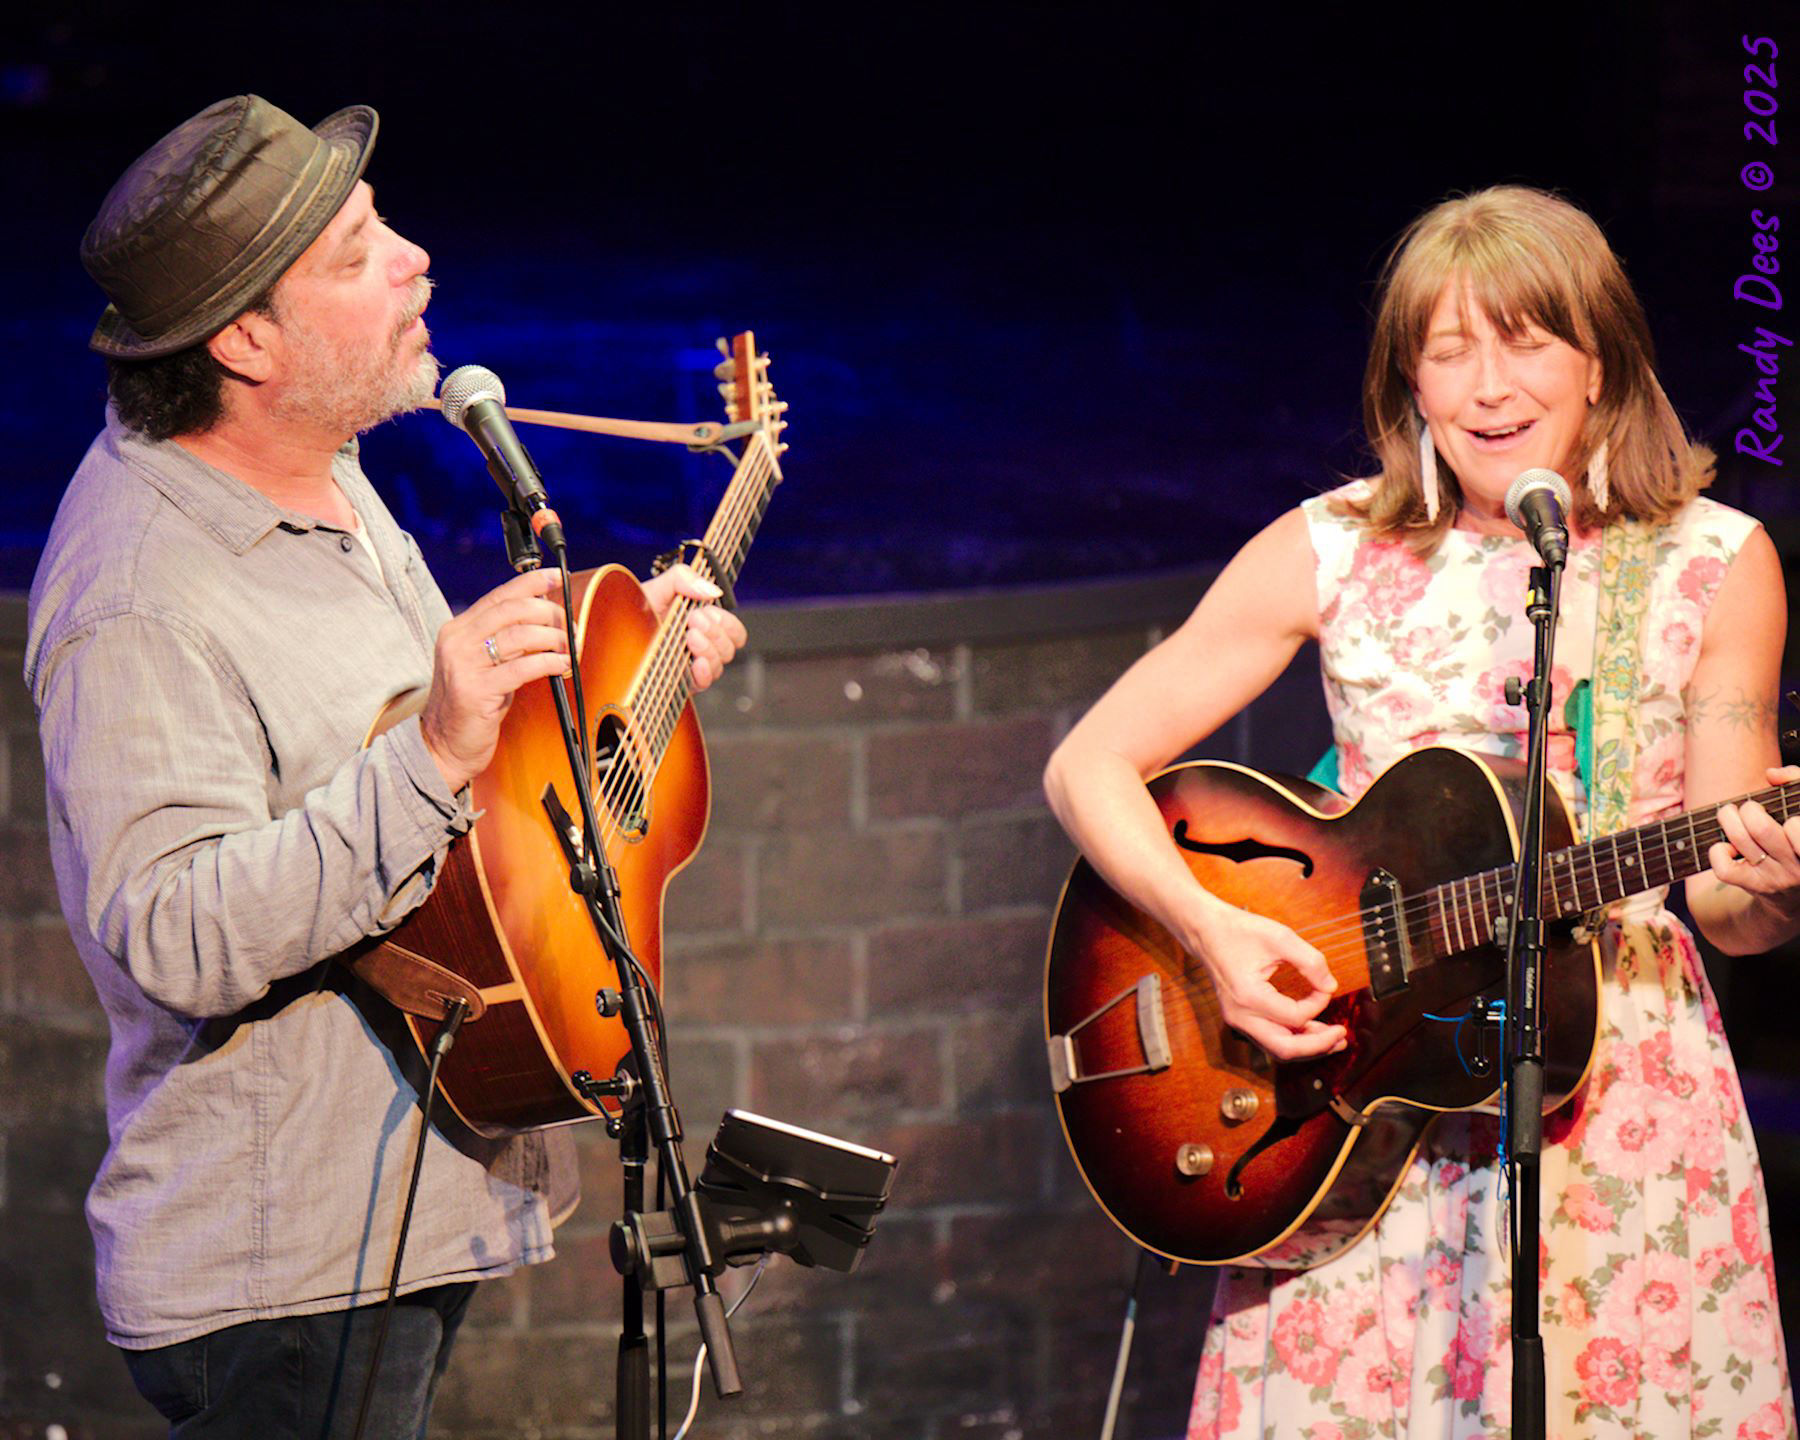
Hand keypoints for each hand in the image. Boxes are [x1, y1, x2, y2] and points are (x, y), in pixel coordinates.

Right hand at [420, 568, 569, 792]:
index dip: (530, 584)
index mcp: (458, 630)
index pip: (499, 597)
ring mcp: (463, 665)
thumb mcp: (487, 665)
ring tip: (569, 647)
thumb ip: (508, 642)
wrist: (443, 745)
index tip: (555, 578)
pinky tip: (561, 665)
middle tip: (569, 626)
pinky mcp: (475, 690)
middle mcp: (457, 642)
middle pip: (512, 610)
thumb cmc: (472, 706)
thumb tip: (546, 621)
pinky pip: (522, 668)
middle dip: (549, 614)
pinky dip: (548, 663)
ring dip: (553, 638)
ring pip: (519, 635)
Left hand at [641, 563, 747, 690]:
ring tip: (689, 636)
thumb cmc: (633, 610)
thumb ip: (684, 577)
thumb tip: (712, 590)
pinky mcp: (678, 682)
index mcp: (702, 624)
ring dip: (709, 648)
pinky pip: (703, 683)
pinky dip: (704, 672)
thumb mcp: (659, 586)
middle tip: (694, 620)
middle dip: (716, 632)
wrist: (610, 628)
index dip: (726, 622)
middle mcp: (699, 646)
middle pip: (729, 648)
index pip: (733, 630)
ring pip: (719, 665)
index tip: (704, 611)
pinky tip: (696, 662)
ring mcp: (689, 665)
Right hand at [1189, 894, 1345, 1060]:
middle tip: (1342, 1037)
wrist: (1206, 930)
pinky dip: (1292, 1039)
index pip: (1295, 1016)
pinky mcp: (1240, 1019)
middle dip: (1318, 1046)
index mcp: (1249, 996)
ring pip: (1277, 1049)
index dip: (1319, 1004)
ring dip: (1307, 1047)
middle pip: (1285, 1049)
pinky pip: (1269, 1039)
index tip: (1326, 986)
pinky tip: (1311, 1031)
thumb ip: (1311, 961)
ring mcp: (1238, 1020)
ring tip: (1333, 1041)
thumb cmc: (1239, 930)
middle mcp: (1241, 1016)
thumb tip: (1331, 986)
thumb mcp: (1280, 937)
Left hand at [1710, 763, 1799, 914]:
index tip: (1781, 811)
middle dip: (1748, 810)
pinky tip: (1726, 846)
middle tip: (1750, 809)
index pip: (1795, 825)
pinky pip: (1725, 869)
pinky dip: (1718, 852)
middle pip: (1761, 828)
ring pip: (1742, 841)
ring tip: (1731, 815)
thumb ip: (1797, 782)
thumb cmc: (1798, 840)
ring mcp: (1777, 878)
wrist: (1797, 895)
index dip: (1788, 811)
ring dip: (1729, 819)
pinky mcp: (1754, 886)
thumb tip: (1772, 775)